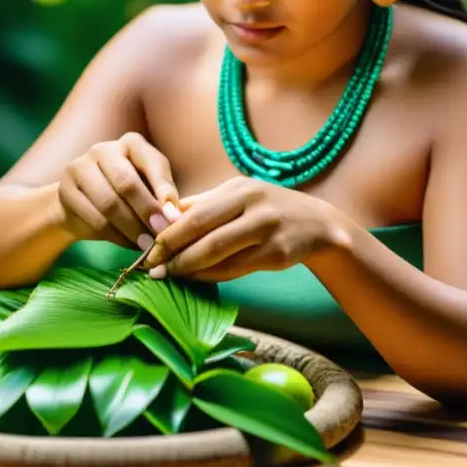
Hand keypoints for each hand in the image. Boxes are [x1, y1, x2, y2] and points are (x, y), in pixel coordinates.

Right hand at [57, 132, 180, 249]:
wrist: (80, 206)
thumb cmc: (125, 196)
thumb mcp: (147, 190)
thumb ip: (161, 198)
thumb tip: (174, 217)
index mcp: (131, 143)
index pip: (152, 162)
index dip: (164, 191)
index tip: (175, 218)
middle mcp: (103, 149)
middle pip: (127, 183)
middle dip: (146, 212)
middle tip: (160, 235)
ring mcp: (80, 166)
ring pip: (109, 203)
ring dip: (131, 229)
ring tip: (146, 245)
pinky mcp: (65, 189)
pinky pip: (93, 218)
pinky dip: (114, 236)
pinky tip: (128, 244)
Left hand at [143, 177, 345, 280]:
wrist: (317, 225)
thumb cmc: (267, 209)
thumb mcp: (238, 196)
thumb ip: (201, 205)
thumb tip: (162, 217)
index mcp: (239, 188)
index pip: (195, 213)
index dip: (169, 233)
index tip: (149, 248)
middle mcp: (254, 205)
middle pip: (204, 232)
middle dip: (173, 252)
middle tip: (153, 267)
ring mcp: (268, 230)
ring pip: (218, 253)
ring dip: (190, 268)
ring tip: (170, 275)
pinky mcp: (277, 254)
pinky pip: (236, 269)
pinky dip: (212, 275)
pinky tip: (197, 278)